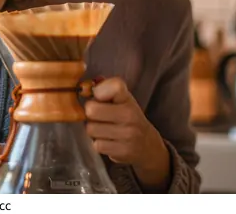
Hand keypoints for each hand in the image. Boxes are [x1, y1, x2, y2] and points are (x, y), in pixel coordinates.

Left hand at [85, 77, 170, 191]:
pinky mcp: (123, 150)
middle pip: (91, 110)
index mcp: (127, 97)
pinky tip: (108, 140)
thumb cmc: (128, 117)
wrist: (147, 144)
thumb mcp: (121, 98)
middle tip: (98, 115)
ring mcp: (127, 133)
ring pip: (91, 129)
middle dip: (90, 113)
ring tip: (103, 128)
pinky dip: (99, 143)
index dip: (98, 90)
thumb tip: (88, 84)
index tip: (99, 96)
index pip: (110, 86)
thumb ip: (105, 87)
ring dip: (93, 129)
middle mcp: (129, 114)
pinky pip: (97, 145)